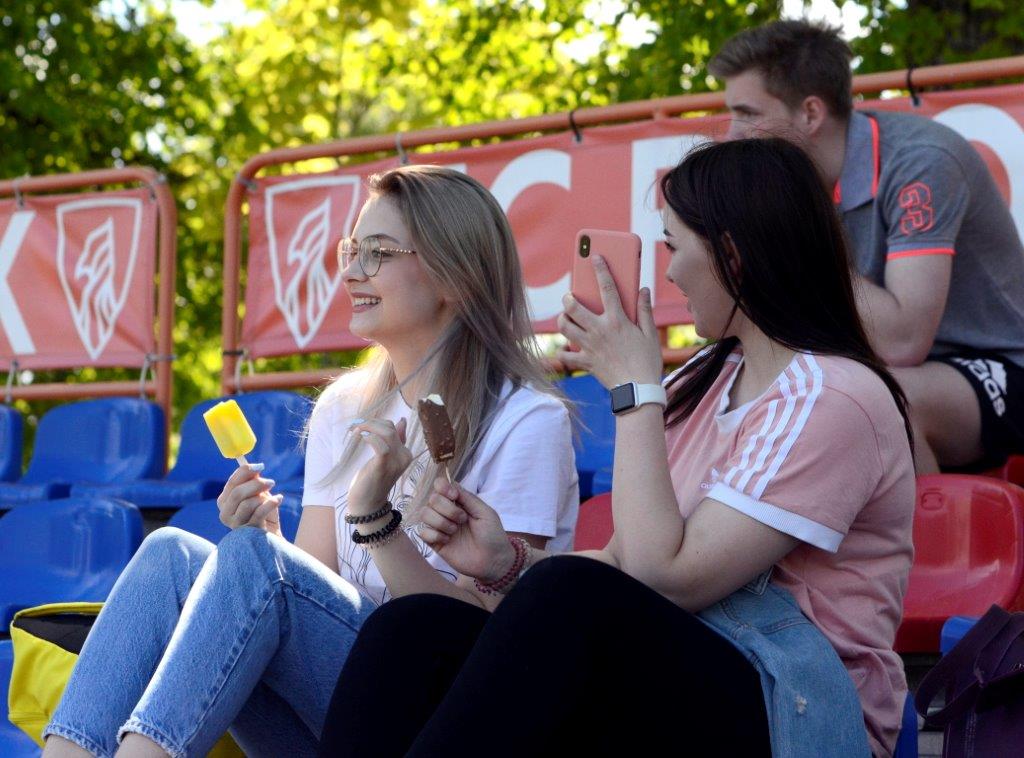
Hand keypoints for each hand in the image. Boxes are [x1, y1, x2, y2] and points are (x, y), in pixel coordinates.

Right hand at [217, 463, 283, 532]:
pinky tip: (279, 499)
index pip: (231, 483)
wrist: (271, 535)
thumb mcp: (258, 494)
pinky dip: (270, 504)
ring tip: (274, 497)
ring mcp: (235, 524)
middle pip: (237, 493)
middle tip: (271, 482)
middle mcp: (225, 513)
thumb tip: (256, 468)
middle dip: (256, 484)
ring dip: (263, 497)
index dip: (245, 472)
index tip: (260, 466)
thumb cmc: (263, 512)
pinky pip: (258, 513)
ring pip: (247, 504)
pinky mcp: (248, 532)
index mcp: (225, 501)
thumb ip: (253, 481)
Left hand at [347, 417, 412, 515]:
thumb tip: (402, 420)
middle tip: (355, 427)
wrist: (368, 505)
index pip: (393, 428)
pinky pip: (380, 446)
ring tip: (355, 430)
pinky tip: (360, 437)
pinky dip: (370, 437)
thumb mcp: (385, 458)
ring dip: (368, 427)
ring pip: (387, 433)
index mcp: (405, 453)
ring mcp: (395, 462)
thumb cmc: (373, 481)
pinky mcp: (382, 467)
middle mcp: (404, 457)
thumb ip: (395, 441)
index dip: (376, 423)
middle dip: (370, 423)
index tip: (361, 425)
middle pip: (389, 428)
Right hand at [418, 476, 515, 583]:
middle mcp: (446, 512)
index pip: (440, 486)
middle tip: (462, 519)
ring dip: (440, 521)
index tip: (454, 496)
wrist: (492, 561)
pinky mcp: (434, 542)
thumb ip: (467, 498)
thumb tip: (450, 483)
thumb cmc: (493, 535)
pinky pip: (422, 532)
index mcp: (459, 502)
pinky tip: (447, 541)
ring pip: (424, 514)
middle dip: (447, 509)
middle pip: (432, 499)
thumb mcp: (485, 513)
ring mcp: (439, 527)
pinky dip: (435, 535)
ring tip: (454, 531)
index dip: (443, 487)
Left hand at [556, 255, 661, 388]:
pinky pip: (566, 356)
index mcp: (617, 320)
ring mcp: (590, 346)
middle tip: (569, 296)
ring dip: (562, 320)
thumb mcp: (650, 334)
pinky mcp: (585, 362)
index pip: (607, 288)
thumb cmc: (647, 362)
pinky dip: (563, 352)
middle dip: (568, 298)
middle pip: (574, 307)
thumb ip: (644, 310)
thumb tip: (643, 290)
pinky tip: (565, 346)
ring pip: (565, 327)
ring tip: (565, 317)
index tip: (595, 257)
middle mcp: (600, 330)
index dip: (600, 270)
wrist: (638, 390)